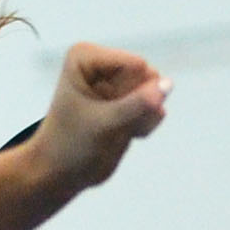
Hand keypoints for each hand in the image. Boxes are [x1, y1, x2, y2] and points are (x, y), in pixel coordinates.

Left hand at [28, 42, 169, 189]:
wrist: (60, 173)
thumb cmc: (70, 145)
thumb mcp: (104, 124)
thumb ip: (138, 103)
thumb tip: (169, 84)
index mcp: (85, 57)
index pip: (135, 66)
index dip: (126, 95)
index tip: (97, 113)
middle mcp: (104, 63)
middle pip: (147, 76)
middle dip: (136, 106)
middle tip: (109, 125)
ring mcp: (118, 81)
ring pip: (156, 91)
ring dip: (141, 117)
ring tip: (113, 130)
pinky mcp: (129, 99)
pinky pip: (155, 105)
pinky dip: (144, 124)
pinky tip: (122, 133)